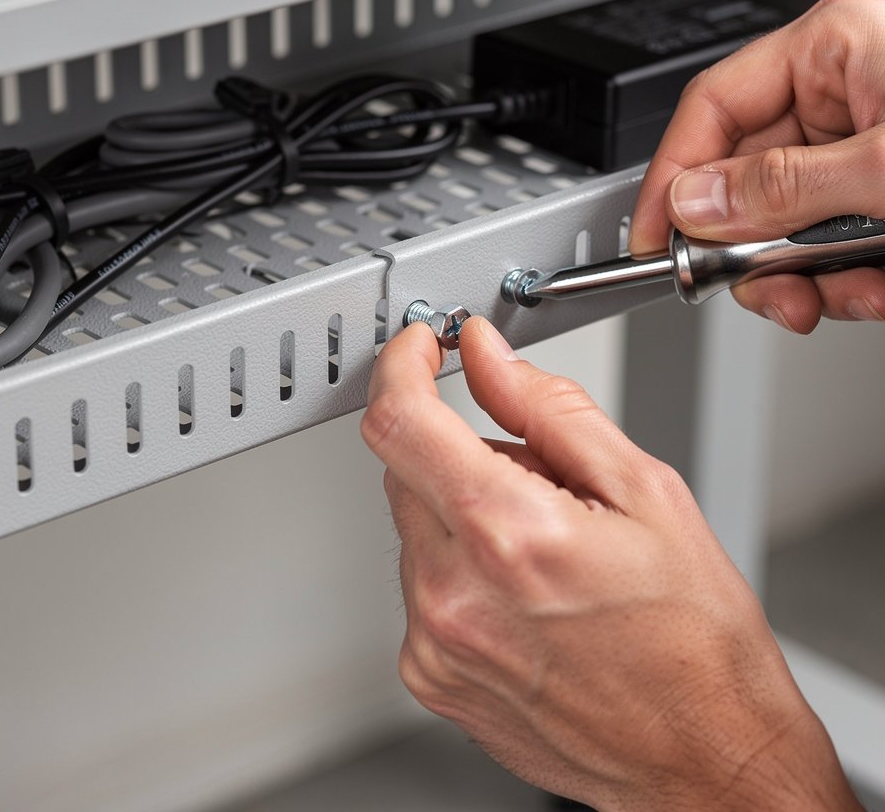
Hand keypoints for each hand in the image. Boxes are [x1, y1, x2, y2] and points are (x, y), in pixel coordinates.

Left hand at [361, 317, 861, 810]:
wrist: (704, 757)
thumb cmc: (693, 639)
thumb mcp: (644, 490)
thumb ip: (547, 407)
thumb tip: (489, 357)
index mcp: (510, 533)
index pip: (402, 420)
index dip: (403, 365)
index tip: (420, 349)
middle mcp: (455, 593)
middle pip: (406, 467)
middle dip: (458, 449)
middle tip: (537, 482)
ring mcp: (436, 642)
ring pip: (413, 523)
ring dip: (461, 512)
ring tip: (543, 553)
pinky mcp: (430, 675)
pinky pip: (418, 583)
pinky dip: (457, 567)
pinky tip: (523, 596)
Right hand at [630, 0, 884, 332]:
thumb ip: (782, 187)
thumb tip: (694, 204)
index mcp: (834, 47)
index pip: (709, 108)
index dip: (672, 179)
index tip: (654, 239)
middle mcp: (841, 92)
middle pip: (741, 178)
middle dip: (747, 248)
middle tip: (749, 283)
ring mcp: (861, 145)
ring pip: (781, 224)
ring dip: (800, 279)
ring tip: (833, 294)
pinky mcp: (878, 193)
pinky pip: (826, 245)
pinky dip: (843, 283)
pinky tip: (873, 288)